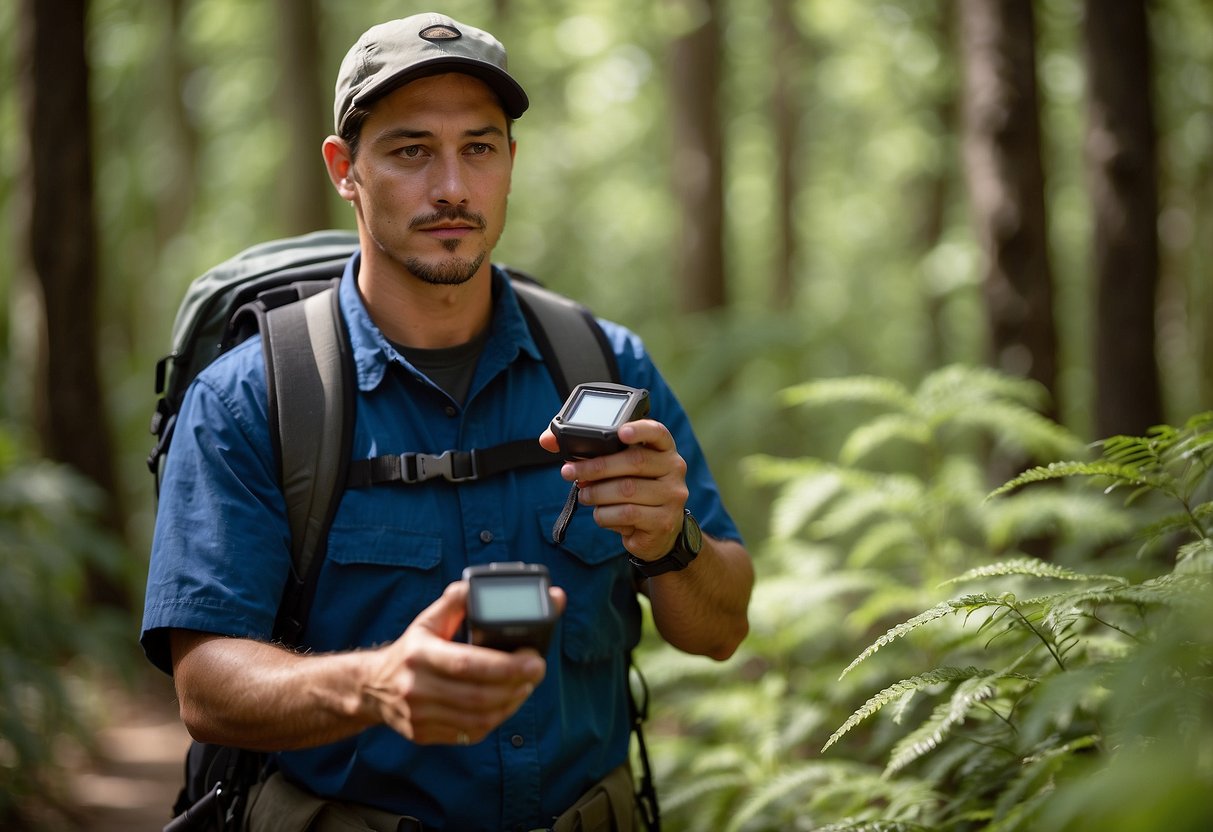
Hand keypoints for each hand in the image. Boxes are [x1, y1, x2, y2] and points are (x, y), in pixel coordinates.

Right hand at [362, 580, 563, 744]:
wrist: (374, 688)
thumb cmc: (410, 650)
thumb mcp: (427, 621)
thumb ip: (455, 602)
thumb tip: (479, 587)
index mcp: (419, 655)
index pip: (467, 664)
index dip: (506, 665)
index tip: (534, 659)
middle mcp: (416, 688)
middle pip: (478, 695)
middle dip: (517, 684)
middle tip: (537, 670)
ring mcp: (419, 715)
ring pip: (478, 718)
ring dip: (511, 703)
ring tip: (526, 685)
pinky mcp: (425, 734)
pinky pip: (470, 733)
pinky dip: (496, 719)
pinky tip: (506, 703)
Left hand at [539, 419, 687, 560]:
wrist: (659, 532)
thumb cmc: (633, 492)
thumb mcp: (616, 469)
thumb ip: (588, 452)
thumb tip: (547, 440)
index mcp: (663, 449)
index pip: (657, 432)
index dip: (640, 430)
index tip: (621, 432)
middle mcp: (673, 469)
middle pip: (633, 462)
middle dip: (596, 467)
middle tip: (569, 472)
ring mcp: (671, 496)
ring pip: (626, 491)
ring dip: (596, 493)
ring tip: (584, 495)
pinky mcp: (663, 522)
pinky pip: (626, 515)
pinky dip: (605, 515)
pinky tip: (602, 514)